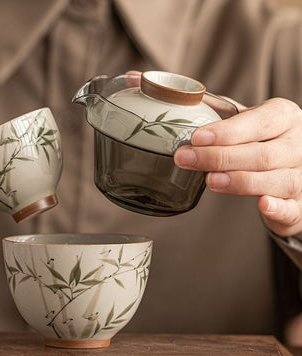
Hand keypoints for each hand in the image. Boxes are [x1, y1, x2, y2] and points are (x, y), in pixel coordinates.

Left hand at [174, 98, 301, 236]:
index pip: (258, 122)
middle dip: (220, 158)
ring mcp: (300, 176)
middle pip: (262, 153)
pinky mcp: (298, 206)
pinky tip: (262, 205)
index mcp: (282, 118)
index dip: (228, 132)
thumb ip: (204, 105)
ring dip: (240, 181)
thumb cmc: (257, 140)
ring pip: (275, 180)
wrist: (291, 167)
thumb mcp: (240, 119)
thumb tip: (137, 79)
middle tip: (185, 159)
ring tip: (210, 181)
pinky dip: (277, 208)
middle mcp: (296, 145)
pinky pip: (291, 208)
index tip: (196, 138)